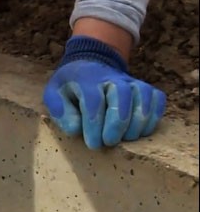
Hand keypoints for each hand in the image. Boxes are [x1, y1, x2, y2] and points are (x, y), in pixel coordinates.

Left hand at [43, 36, 165, 148]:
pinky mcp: (144, 88)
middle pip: (121, 96)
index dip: (94, 124)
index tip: (93, 143)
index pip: (93, 100)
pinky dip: (154, 115)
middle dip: (117, 123)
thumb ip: (59, 110)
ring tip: (127, 139)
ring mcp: (130, 81)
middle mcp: (111, 77)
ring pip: (143, 96)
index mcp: (86, 79)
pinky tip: (142, 130)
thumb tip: (76, 129)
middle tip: (109, 142)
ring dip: (138, 121)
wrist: (88, 67)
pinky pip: (157, 98)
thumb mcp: (53, 94)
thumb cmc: (69, 87)